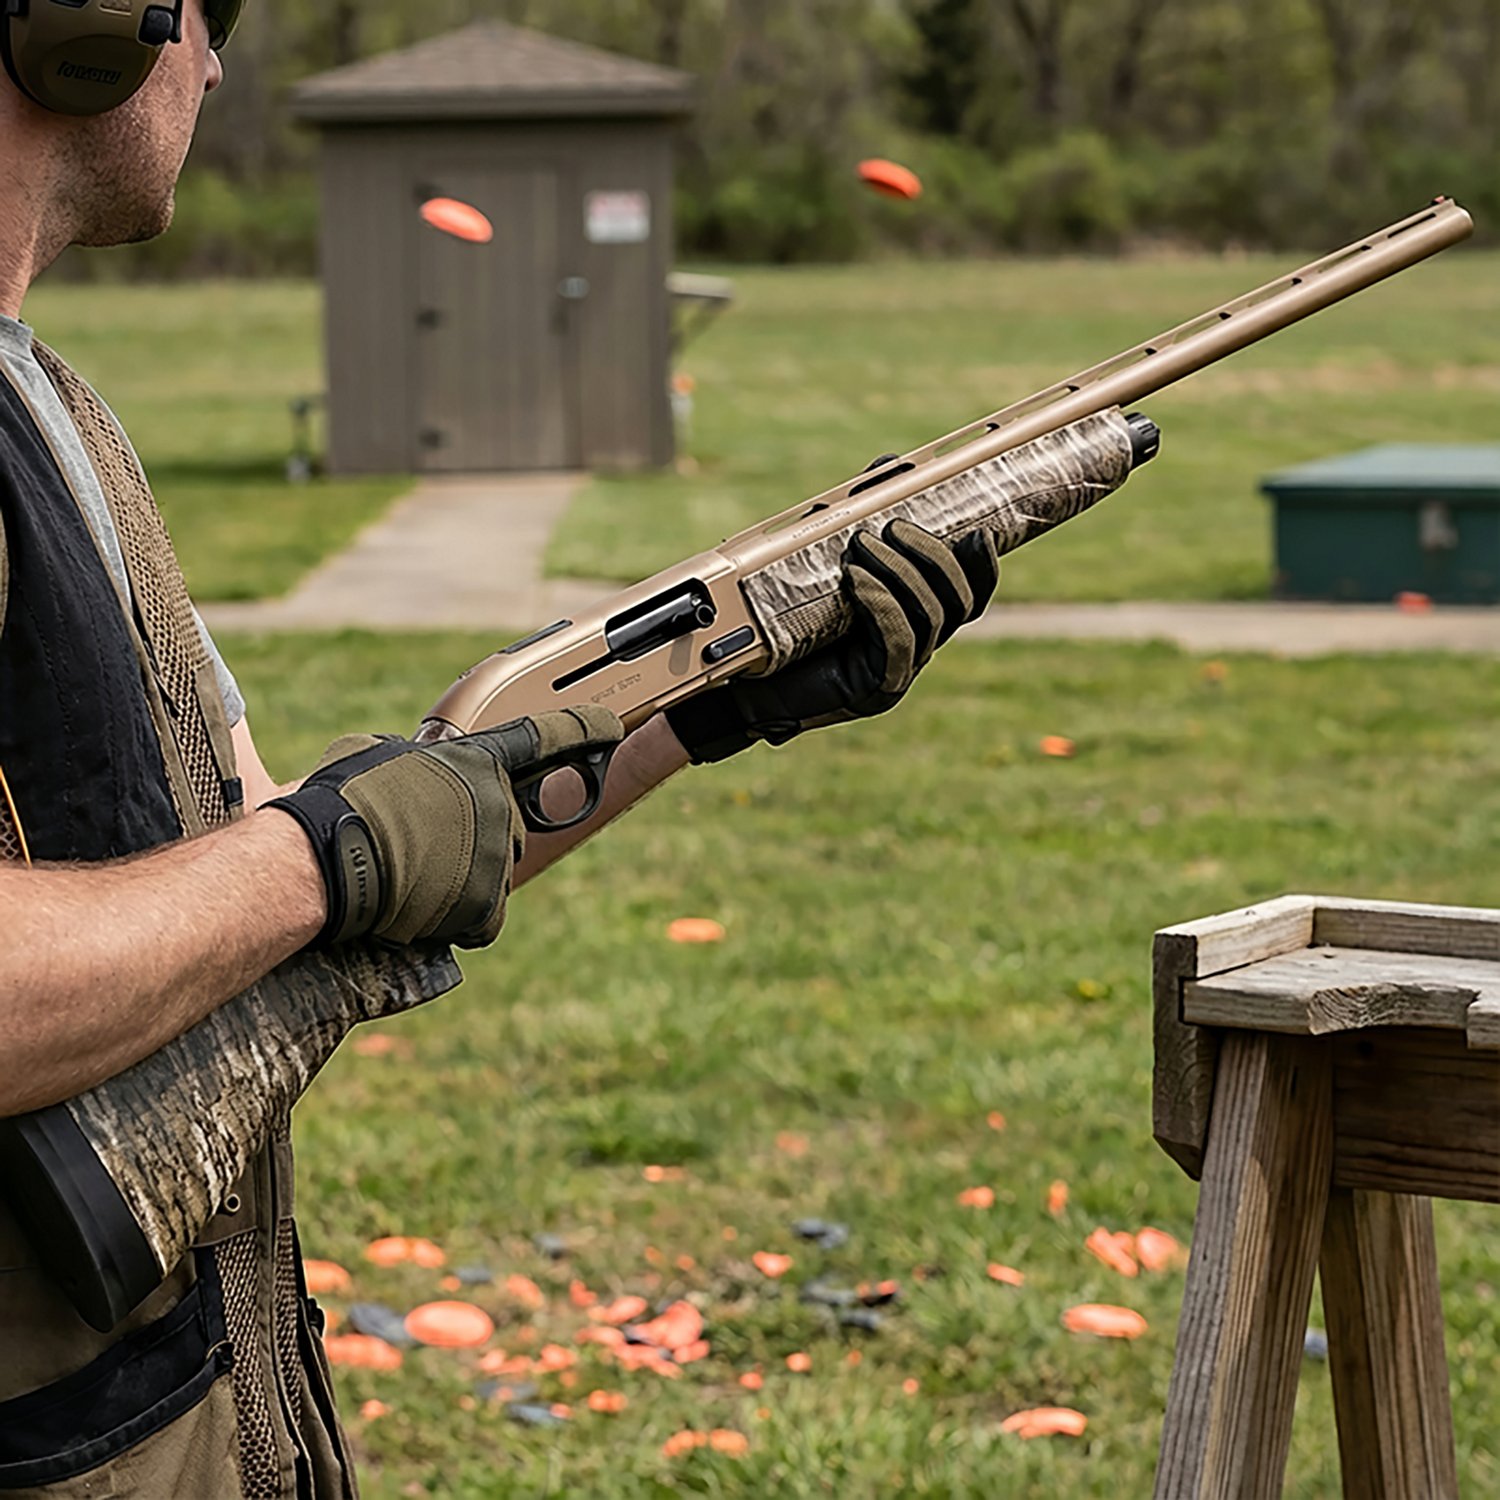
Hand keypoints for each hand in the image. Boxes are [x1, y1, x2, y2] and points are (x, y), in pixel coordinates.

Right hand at [269, 707, 623, 947]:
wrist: (326, 858)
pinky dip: (459, 922)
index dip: (582, 730)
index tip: (612, 726)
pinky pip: (485, 921)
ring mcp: (500, 854)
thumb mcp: (375, 752)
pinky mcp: (490, 904)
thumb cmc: (340, 800)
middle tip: (421, 844)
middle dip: (474, 836)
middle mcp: (500, 803)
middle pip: (508, 825)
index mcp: (476, 760)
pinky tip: (423, 910)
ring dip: (461, 879)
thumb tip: (411, 773)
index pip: (544, 737)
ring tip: (410, 876)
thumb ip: (416, 762)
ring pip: (495, 873)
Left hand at [667, 519, 998, 763]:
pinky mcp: (874, 691)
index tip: (978, 531)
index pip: (969, 597)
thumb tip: (888, 466)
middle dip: (933, 558)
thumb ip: (856, 518)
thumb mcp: (821, 559)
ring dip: (901, 573)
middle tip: (894, 527)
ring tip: (862, 545)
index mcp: (912, 620)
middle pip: (958, 605)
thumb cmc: (779, 618)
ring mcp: (898, 674)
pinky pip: (898, 644)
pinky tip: (857, 581)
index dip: (982, 566)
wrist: (740, 679)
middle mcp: (915, 648)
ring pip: (930, 620)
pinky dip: (883, 605)